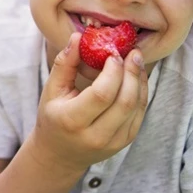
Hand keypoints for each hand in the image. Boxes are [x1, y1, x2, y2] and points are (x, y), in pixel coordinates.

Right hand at [30, 33, 147, 173]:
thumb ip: (64, 64)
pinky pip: (139, 113)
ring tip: (136, 61)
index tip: (113, 53)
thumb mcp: (51, 91)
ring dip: (139, 80)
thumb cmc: (53, 118)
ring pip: (136, 106)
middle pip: (124, 101)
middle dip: (132, 72)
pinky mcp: (125, 141)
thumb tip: (78, 37)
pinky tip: (136, 77)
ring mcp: (113, 142)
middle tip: (132, 52)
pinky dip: (141, 92)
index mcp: (72, 121)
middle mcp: (95, 135)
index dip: (113, 71)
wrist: (60, 155)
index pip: (101, 94)